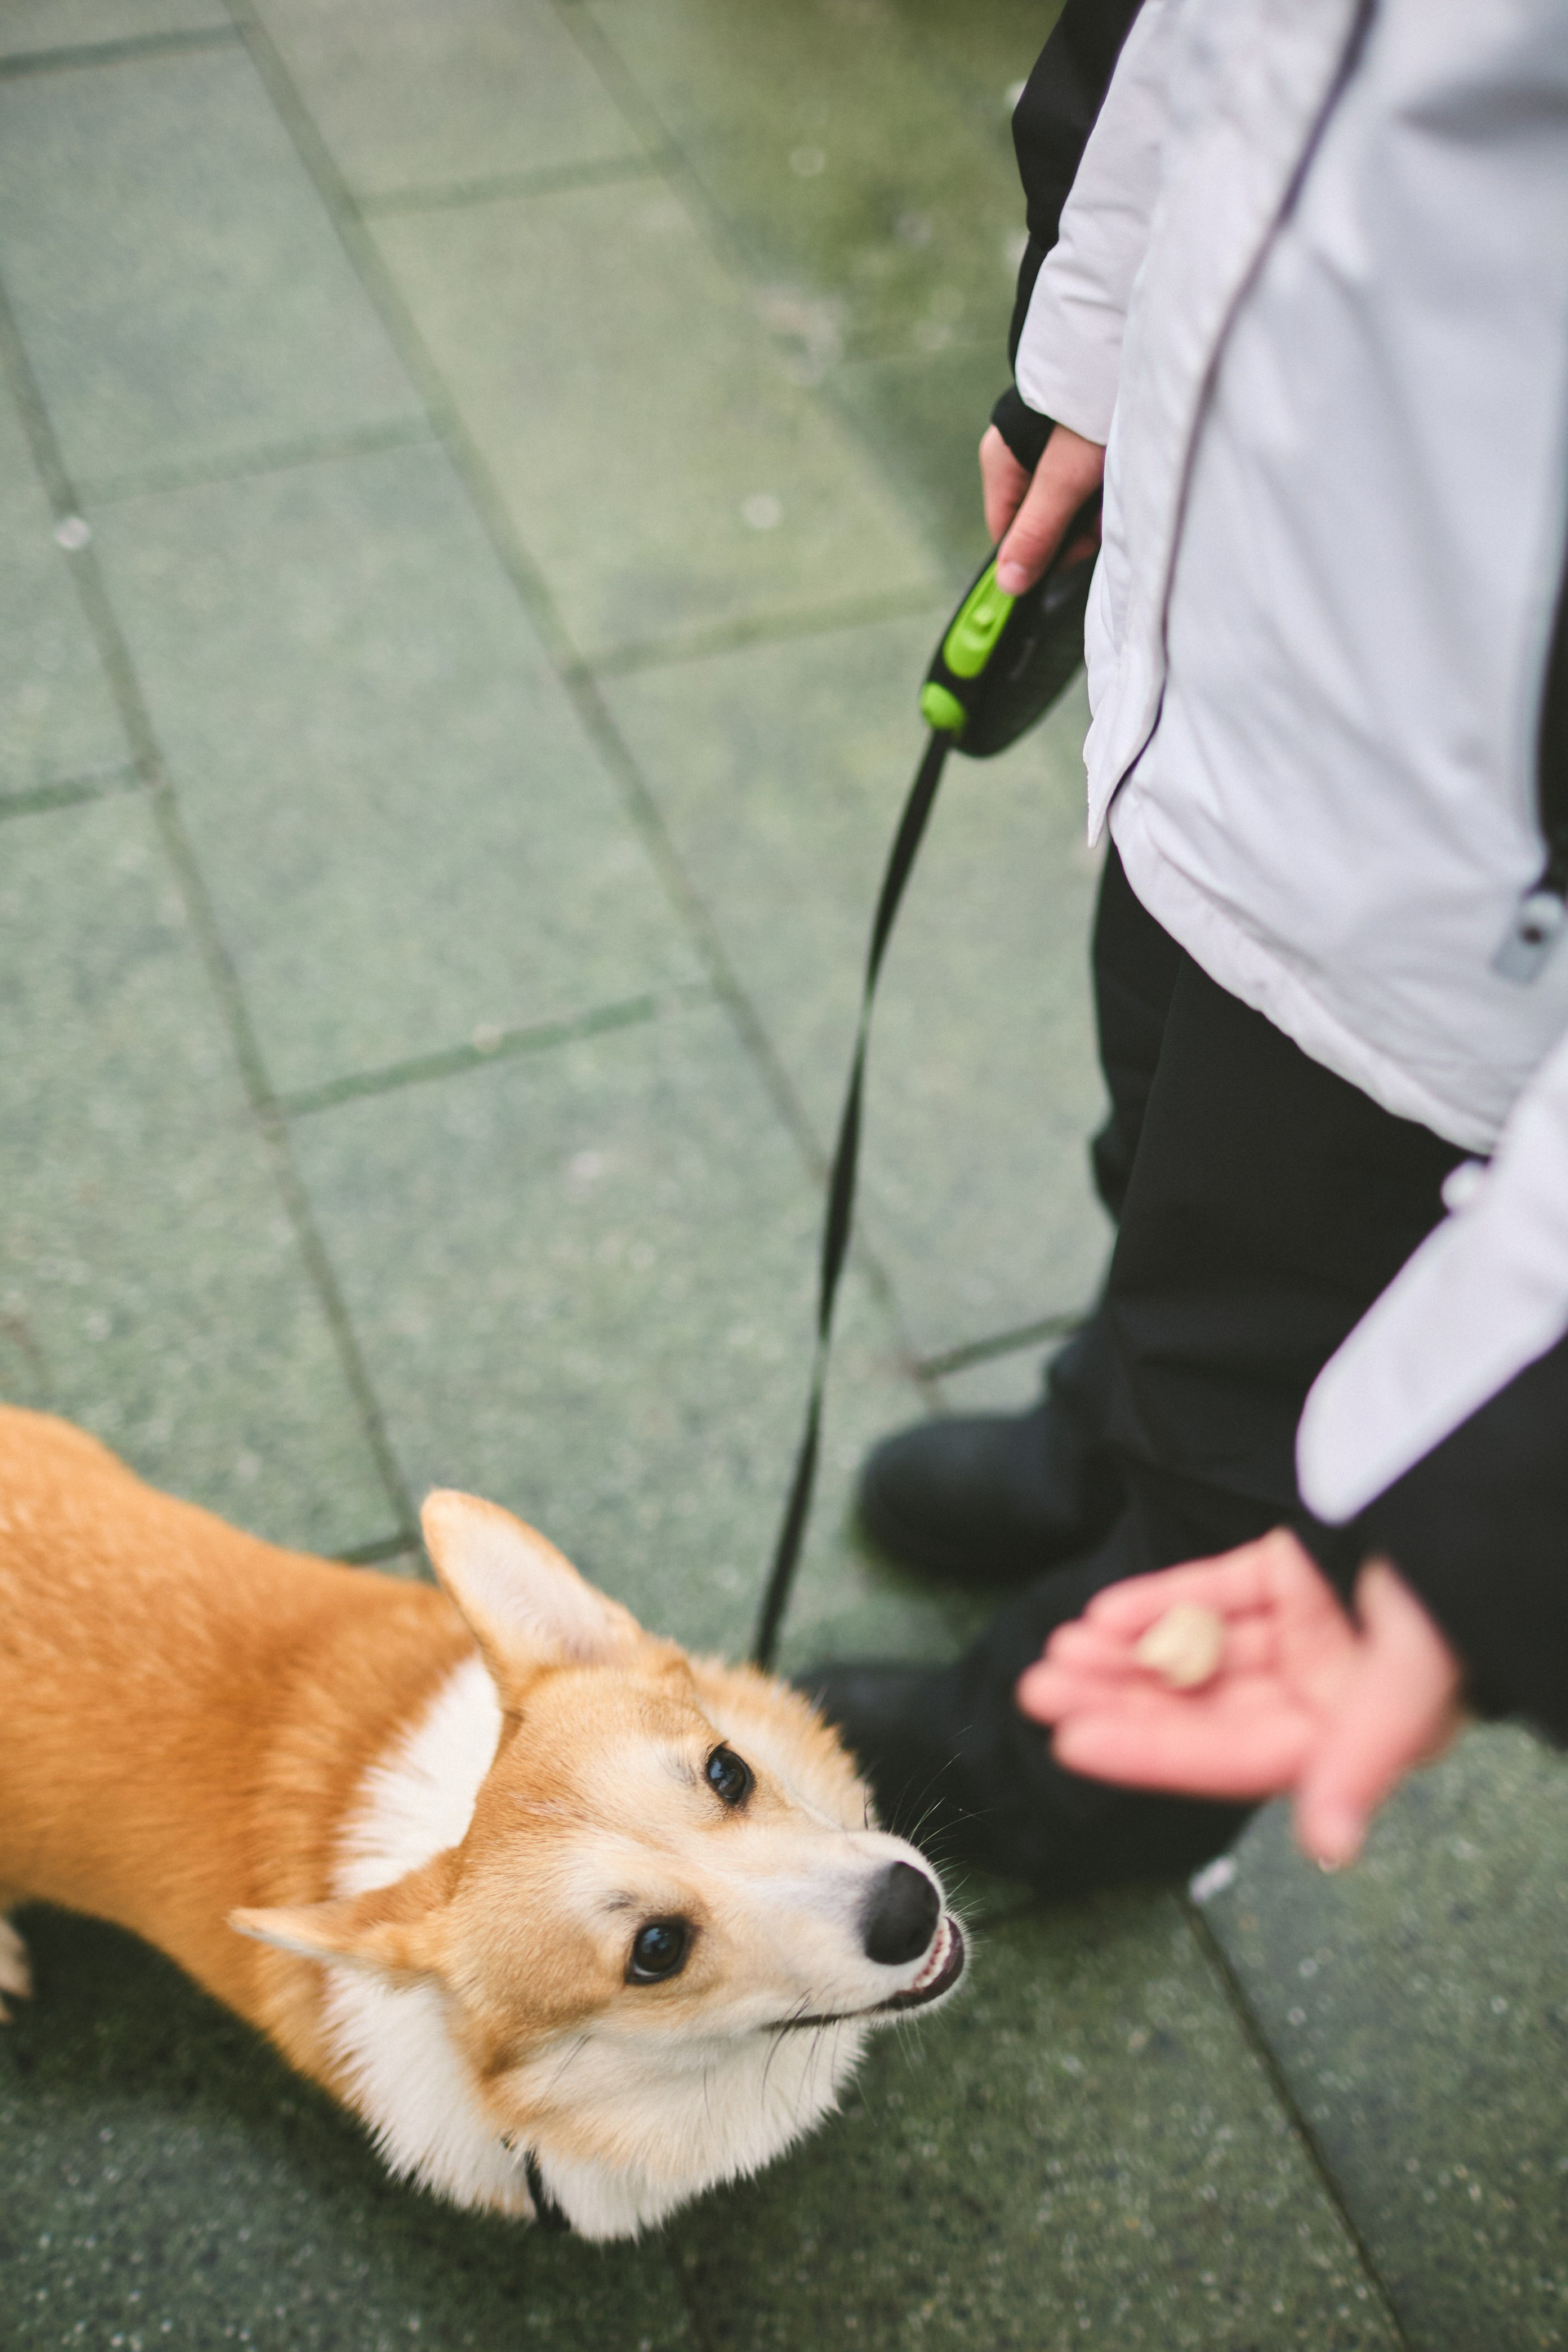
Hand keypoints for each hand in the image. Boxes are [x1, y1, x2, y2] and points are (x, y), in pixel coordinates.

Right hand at [979, 421, 1104, 593]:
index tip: (1078, 545)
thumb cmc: (1091, 408)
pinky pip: (1080, 480)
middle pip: (1039, 521)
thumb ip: (1037, 532)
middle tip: (1105, 505)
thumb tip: (1007, 585)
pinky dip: (1101, 483)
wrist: (1121, 346)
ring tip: (1115, 479)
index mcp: (1000, 464)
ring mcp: (1041, 448)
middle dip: (1076, 524)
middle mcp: (1014, 457)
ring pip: (1064, 503)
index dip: (1042, 550)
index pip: (1007, 535)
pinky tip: (1115, 467)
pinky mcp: (1069, 441)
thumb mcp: (1065, 478)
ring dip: (1093, 504)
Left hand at [1015, 1529, 1464, 1866]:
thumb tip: (1328, 1847)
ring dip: (1124, 1654)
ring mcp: (1303, 1631)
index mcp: (1352, 1736)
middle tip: (1036, 1692)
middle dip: (1115, 1701)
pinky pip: (1212, 1593)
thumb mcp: (1416, 1677)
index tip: (1072, 1743)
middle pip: (1198, 1707)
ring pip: (1194, 1651)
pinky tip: (1105, 1615)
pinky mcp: (1290, 1571)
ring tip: (1056, 1652)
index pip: (1229, 1756)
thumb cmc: (1462, 1592)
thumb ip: (1365, 1760)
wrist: (1473, 1489)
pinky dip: (1159, 1604)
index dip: (1149, 1752)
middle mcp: (1321, 1693)